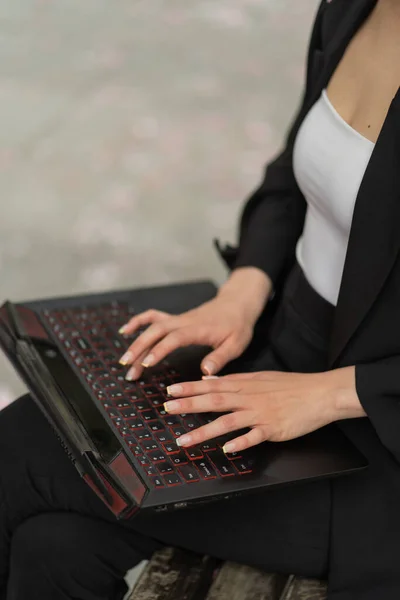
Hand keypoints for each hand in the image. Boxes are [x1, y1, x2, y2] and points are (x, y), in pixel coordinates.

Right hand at [118, 267, 271, 380]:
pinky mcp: (175, 319)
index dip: (160, 350)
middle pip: (156, 331)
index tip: (147, 364)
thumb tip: (205, 372)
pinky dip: (138, 322)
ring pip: (152, 327)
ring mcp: (177, 319)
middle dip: (140, 348)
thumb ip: (220, 358)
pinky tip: (126, 331)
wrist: (237, 303)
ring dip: (136, 341)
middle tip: (128, 368)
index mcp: (198, 329)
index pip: (174, 338)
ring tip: (124, 360)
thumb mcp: (236, 344)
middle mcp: (183, 322)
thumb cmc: (237, 325)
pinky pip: (153, 317)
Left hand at [163, 366, 364, 452]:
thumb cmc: (291, 386)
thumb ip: (235, 381)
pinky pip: (253, 437)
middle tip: (167, 408)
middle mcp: (249, 398)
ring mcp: (260, 414)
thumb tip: (211, 381)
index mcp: (245, 385)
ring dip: (204, 431)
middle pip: (214, 401)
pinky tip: (226, 449)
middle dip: (188, 405)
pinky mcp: (273, 428)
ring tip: (184, 440)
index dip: (189, 388)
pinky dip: (240, 443)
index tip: (170, 391)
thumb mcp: (260, 378)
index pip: (211, 386)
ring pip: (227, 422)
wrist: (319, 393)